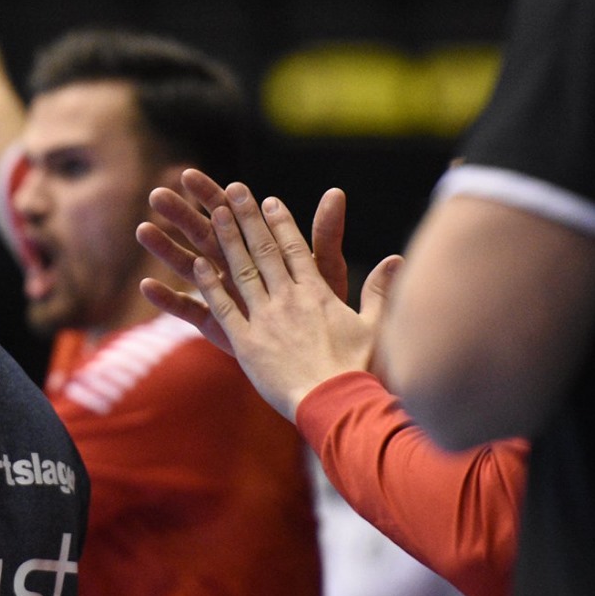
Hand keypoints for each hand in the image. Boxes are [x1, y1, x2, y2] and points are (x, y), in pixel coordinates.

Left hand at [136, 175, 397, 419]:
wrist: (337, 404)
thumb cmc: (361, 370)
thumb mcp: (377, 326)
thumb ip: (380, 290)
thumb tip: (398, 259)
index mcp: (317, 294)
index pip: (296, 249)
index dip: (281, 223)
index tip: (270, 201)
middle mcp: (288, 299)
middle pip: (264, 250)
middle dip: (248, 217)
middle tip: (233, 190)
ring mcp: (264, 319)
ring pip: (240, 270)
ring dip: (226, 240)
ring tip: (214, 213)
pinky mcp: (245, 343)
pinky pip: (223, 307)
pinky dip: (208, 285)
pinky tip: (196, 264)